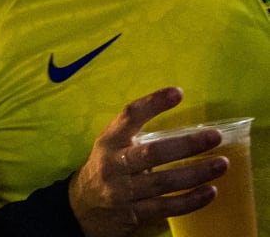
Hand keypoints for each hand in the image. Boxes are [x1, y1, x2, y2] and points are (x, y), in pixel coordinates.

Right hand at [68, 87, 225, 235]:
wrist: (85, 205)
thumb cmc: (109, 166)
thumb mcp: (113, 144)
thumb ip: (136, 133)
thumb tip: (182, 119)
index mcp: (109, 140)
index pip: (129, 116)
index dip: (153, 103)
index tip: (178, 93)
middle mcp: (113, 164)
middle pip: (152, 154)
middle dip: (186, 145)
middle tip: (214, 136)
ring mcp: (122, 191)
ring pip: (163, 182)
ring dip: (195, 173)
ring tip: (221, 164)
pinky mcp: (134, 213)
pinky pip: (166, 207)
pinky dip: (190, 200)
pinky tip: (210, 192)